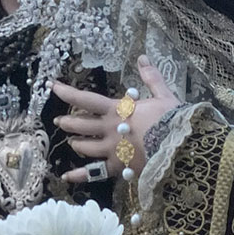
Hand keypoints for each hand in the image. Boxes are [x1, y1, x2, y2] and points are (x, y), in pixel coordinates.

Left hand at [52, 56, 178, 183]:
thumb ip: (151, 77)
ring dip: (76, 143)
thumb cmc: (173, 120)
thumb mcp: (163, 95)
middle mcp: (109, 130)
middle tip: (59, 121)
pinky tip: (66, 176)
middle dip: (68, 122)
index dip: (68, 93)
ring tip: (71, 142)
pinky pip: (94, 173)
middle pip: (80, 125)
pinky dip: (79, 175)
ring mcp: (111, 150)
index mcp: (117, 110)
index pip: (86, 99)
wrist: (181, 147)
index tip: (53, 87)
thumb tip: (143, 58)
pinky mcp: (118, 167)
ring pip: (84, 147)